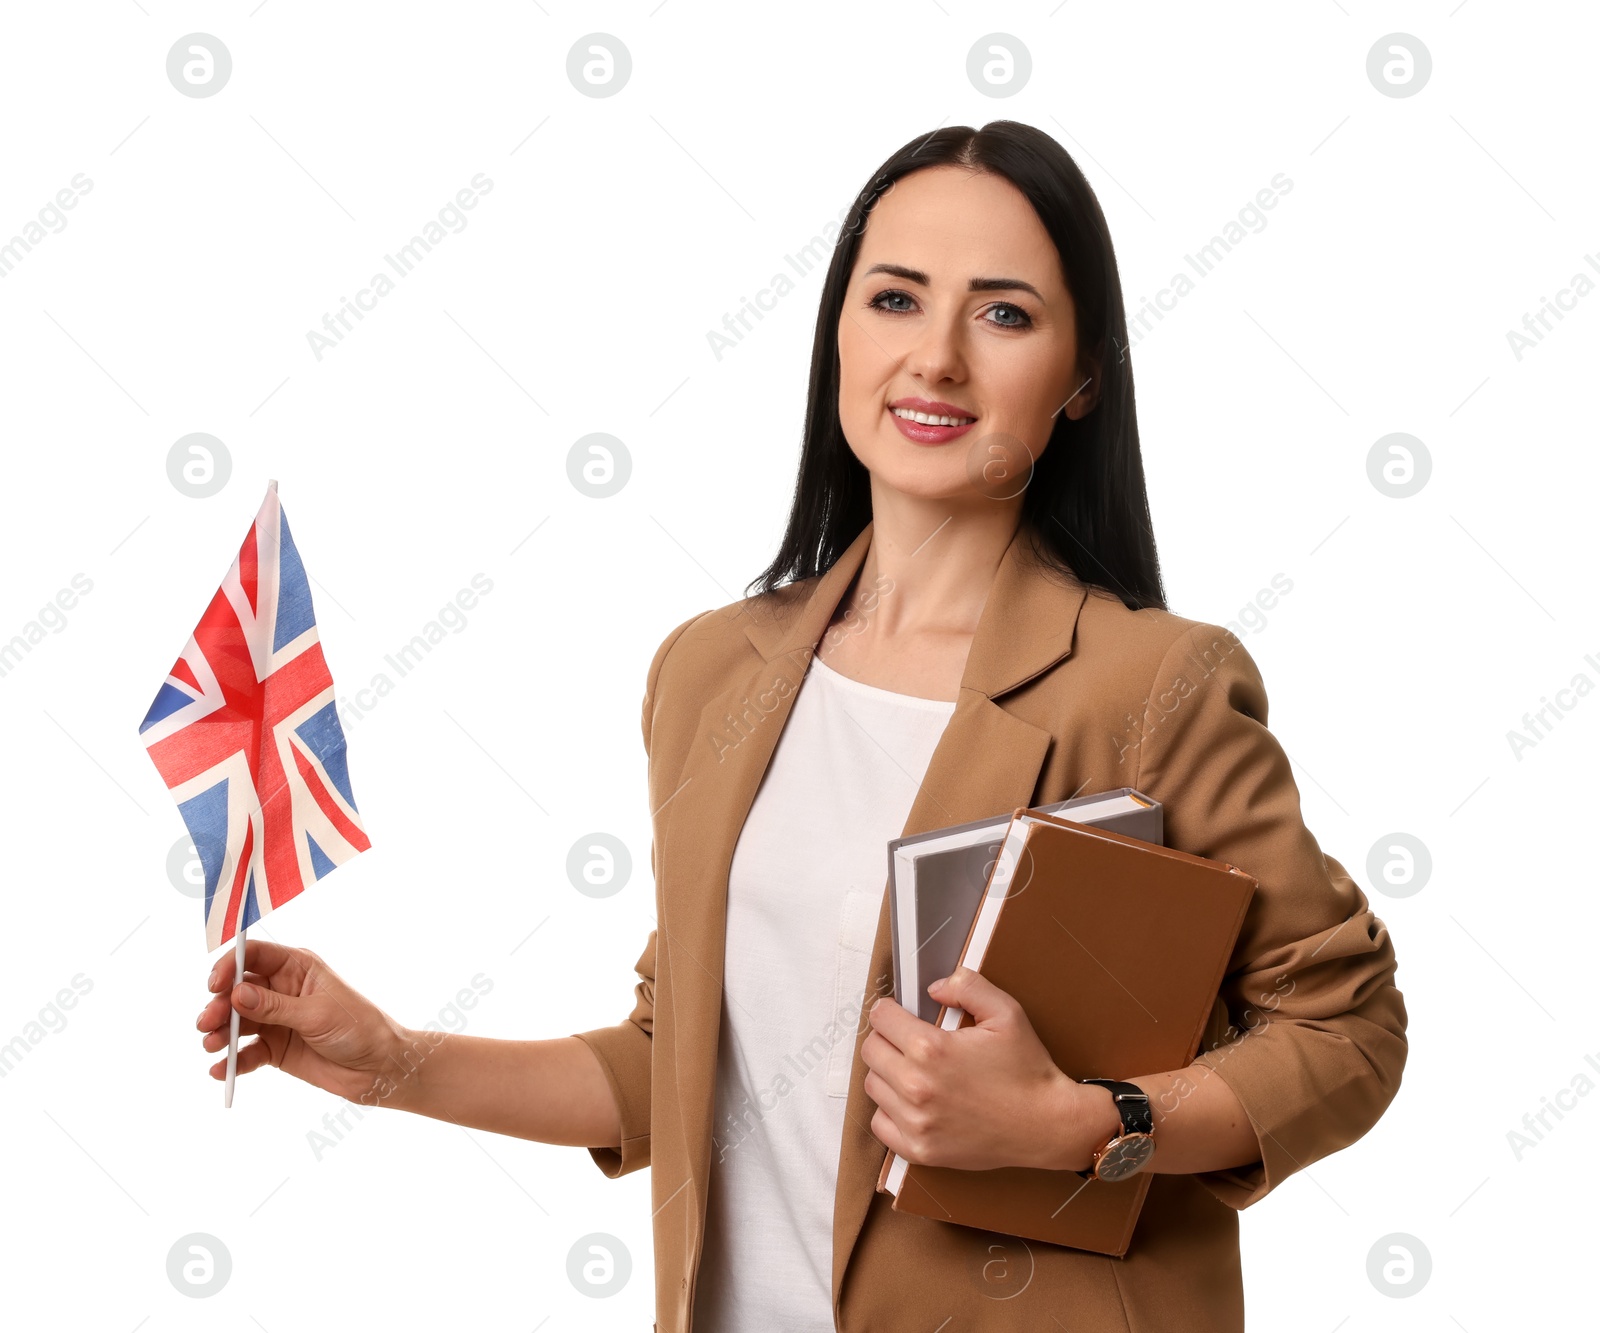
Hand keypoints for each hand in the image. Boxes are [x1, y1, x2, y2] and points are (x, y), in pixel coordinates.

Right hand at [197, 940, 411, 1105]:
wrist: (379, 1067)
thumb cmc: (358, 1028)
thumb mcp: (317, 1014)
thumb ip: (276, 1006)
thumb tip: (236, 994)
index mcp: (297, 967)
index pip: (254, 956)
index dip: (230, 965)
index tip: (214, 985)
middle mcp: (282, 990)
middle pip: (238, 991)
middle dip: (219, 1005)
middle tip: (207, 1024)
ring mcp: (276, 1020)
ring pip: (237, 1021)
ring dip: (220, 1032)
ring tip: (212, 1046)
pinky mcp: (275, 1048)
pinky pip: (246, 1052)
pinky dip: (232, 1061)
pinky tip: (220, 1070)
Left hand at [861, 966, 1110, 1171]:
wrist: (1046, 1125)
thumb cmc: (1027, 1070)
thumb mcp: (1006, 1012)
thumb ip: (967, 987)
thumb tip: (933, 988)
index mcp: (931, 1050)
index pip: (880, 1019)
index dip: (889, 1009)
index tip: (897, 1013)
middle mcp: (917, 1087)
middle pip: (871, 1051)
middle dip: (887, 1038)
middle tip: (908, 1040)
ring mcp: (916, 1123)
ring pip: (873, 1086)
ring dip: (888, 1073)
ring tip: (915, 1070)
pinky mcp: (920, 1150)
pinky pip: (880, 1124)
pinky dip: (890, 1111)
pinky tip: (913, 1102)